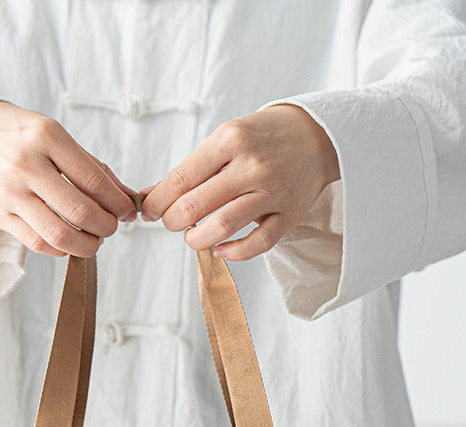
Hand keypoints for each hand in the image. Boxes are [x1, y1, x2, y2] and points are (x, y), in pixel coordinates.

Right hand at [0, 100, 136, 257]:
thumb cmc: (18, 136)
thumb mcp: (55, 135)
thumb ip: (91, 166)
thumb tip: (126, 196)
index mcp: (47, 137)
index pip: (94, 180)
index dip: (118, 203)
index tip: (127, 211)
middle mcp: (26, 165)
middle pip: (80, 212)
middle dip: (106, 227)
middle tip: (112, 227)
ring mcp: (10, 193)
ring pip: (60, 235)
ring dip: (87, 245)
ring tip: (94, 239)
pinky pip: (39, 244)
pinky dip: (62, 249)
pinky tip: (70, 241)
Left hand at [141, 104, 339, 259]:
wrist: (316, 136)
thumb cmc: (262, 139)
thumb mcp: (225, 139)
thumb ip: (190, 169)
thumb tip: (148, 196)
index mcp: (230, 140)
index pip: (180, 179)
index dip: (157, 202)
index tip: (149, 211)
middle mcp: (251, 165)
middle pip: (195, 205)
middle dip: (172, 221)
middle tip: (172, 222)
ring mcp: (272, 191)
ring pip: (222, 226)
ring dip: (197, 239)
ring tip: (193, 236)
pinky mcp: (289, 215)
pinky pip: (257, 244)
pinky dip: (233, 252)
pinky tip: (220, 249)